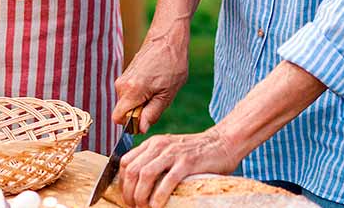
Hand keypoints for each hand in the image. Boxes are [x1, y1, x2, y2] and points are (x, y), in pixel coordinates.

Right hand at [113, 28, 189, 132]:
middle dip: (139, 112)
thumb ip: (152, 113)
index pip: (118, 118)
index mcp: (131, 91)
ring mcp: (123, 78)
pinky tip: (155, 82)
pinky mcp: (126, 74)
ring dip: (142, 102)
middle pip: (124, 111)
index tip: (147, 117)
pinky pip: (130, 93)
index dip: (131, 124)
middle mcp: (122, 85)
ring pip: (128, 102)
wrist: (167, 39)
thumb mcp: (167, 94)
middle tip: (158, 99)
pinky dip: (141, 93)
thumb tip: (140, 129)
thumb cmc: (171, 65)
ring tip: (158, 88)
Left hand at [115, 128, 240, 207]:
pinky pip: (168, 180)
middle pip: (132, 170)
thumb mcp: (169, 151)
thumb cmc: (196, 152)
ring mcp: (173, 153)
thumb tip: (140, 183)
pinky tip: (157, 206)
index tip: (126, 197)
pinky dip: (159, 196)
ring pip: (145, 175)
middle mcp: (159, 146)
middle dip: (128, 192)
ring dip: (141, 195)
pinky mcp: (187, 163)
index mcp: (152, 143)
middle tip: (133, 206)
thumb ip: (155, 161)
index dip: (122, 182)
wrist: (222, 142)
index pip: (125, 161)